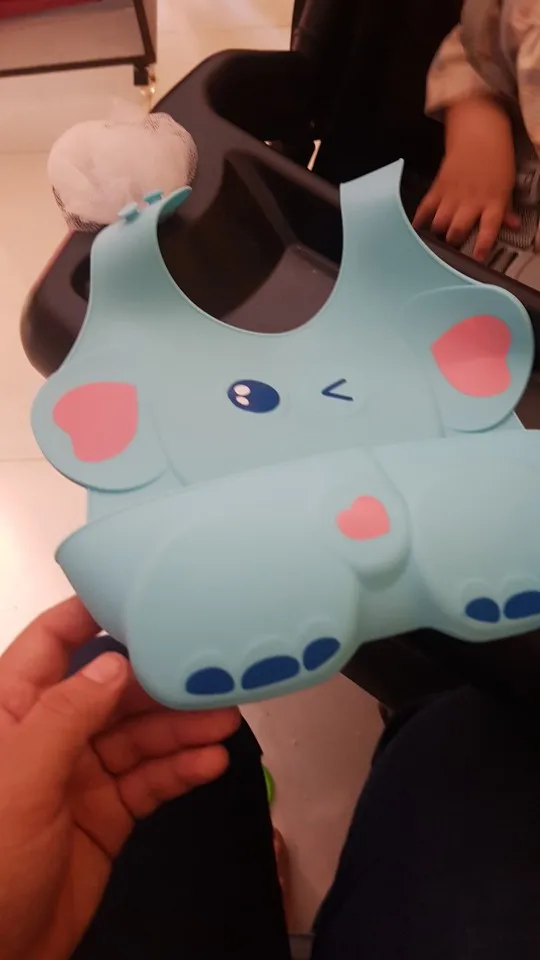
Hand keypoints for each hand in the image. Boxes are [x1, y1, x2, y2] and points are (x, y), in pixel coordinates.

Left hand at [0, 598, 239, 959]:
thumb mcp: (19, 780)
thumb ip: (65, 717)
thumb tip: (113, 665)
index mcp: (12, 709)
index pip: (52, 641)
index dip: (93, 613)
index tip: (142, 594)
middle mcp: (47, 734)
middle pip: (111, 689)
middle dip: (160, 682)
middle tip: (209, 672)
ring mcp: (78, 774)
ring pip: (139, 736)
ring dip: (181, 728)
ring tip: (224, 722)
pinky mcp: (105, 813)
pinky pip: (149, 781)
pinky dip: (179, 771)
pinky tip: (208, 763)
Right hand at [414, 97, 518, 261]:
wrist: (479, 132)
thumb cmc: (495, 158)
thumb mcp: (506, 185)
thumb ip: (505, 210)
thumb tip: (513, 225)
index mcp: (492, 201)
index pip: (489, 229)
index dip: (483, 246)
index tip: (478, 258)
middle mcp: (471, 201)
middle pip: (457, 231)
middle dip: (454, 243)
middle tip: (454, 248)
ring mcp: (452, 195)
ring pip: (439, 224)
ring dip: (438, 234)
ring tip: (439, 239)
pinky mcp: (438, 187)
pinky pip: (425, 208)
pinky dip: (419, 221)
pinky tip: (416, 230)